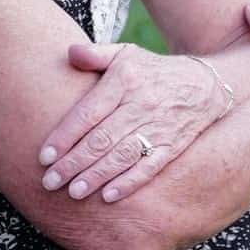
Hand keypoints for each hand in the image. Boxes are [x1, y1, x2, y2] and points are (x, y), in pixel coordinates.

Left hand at [36, 40, 236, 204]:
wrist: (205, 85)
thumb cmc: (152, 71)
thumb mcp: (126, 53)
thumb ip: (96, 54)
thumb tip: (69, 53)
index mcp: (124, 81)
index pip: (89, 113)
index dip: (65, 136)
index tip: (44, 156)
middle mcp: (141, 105)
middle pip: (101, 139)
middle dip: (73, 163)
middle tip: (49, 182)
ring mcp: (158, 128)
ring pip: (122, 156)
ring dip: (96, 176)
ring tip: (73, 192)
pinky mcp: (172, 147)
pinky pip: (149, 168)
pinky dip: (129, 183)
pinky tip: (109, 197)